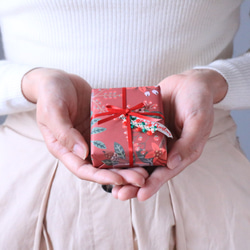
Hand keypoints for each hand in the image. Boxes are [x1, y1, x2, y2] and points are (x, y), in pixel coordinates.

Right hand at [21, 68, 147, 185]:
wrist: (58, 79)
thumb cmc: (50, 95)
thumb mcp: (53, 112)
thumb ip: (64, 132)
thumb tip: (82, 153)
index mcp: (65, 148)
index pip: (84, 169)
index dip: (102, 177)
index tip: (120, 181)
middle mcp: (81, 146)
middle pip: (102, 166)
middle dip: (121, 174)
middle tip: (141, 179)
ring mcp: (93, 136)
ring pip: (112, 155)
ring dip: (128, 163)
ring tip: (147, 167)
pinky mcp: (102, 126)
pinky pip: (116, 137)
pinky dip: (128, 143)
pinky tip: (143, 146)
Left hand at [112, 69, 227, 200]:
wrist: (188, 82)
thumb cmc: (198, 101)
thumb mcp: (198, 120)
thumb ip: (188, 142)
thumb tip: (173, 164)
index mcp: (182, 151)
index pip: (167, 172)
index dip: (154, 184)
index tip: (140, 196)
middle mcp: (166, 148)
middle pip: (149, 169)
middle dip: (134, 183)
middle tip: (118, 194)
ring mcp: (153, 138)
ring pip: (138, 157)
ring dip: (125, 169)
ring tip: (108, 181)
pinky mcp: (144, 127)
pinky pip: (133, 138)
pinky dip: (122, 147)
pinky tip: (108, 154)